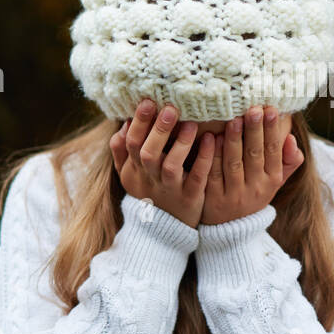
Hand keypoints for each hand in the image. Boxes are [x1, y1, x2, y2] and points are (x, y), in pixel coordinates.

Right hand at [111, 99, 215, 227]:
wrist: (162, 232)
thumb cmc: (147, 193)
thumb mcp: (128, 175)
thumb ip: (122, 151)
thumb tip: (122, 124)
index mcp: (134, 170)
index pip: (130, 144)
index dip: (138, 123)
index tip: (148, 100)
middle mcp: (149, 179)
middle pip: (147, 153)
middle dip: (157, 130)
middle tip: (170, 107)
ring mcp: (169, 189)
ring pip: (171, 166)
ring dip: (181, 144)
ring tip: (191, 123)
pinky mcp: (190, 198)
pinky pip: (197, 177)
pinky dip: (204, 159)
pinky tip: (212, 140)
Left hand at [202, 106, 302, 224]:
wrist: (231, 229)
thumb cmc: (253, 194)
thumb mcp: (275, 182)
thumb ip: (288, 161)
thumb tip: (291, 138)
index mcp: (272, 180)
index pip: (273, 152)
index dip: (272, 130)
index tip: (271, 109)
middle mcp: (255, 188)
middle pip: (254, 155)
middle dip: (255, 130)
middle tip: (253, 108)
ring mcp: (233, 194)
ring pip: (234, 164)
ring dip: (234, 141)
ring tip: (234, 119)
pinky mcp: (213, 199)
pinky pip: (212, 174)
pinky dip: (212, 155)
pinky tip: (211, 138)